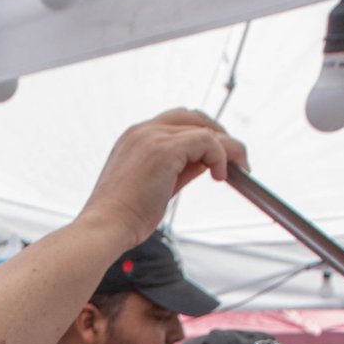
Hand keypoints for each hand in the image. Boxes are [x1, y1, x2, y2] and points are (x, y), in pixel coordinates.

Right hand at [76, 109, 243, 248]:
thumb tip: (205, 163)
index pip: (176, 123)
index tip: (214, 157)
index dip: (200, 137)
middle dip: (218, 134)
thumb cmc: (123, 215)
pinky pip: (207, 141)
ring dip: (226, 146)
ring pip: (203, 127)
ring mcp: (152, 136)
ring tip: (237, 166)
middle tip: (234, 157)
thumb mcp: (155, 185)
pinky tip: (219, 176)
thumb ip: (178, 168)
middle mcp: (142, 131)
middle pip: (192, 117)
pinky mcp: (164, 149)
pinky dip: (220, 156)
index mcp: (135, 138)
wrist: (105, 226)